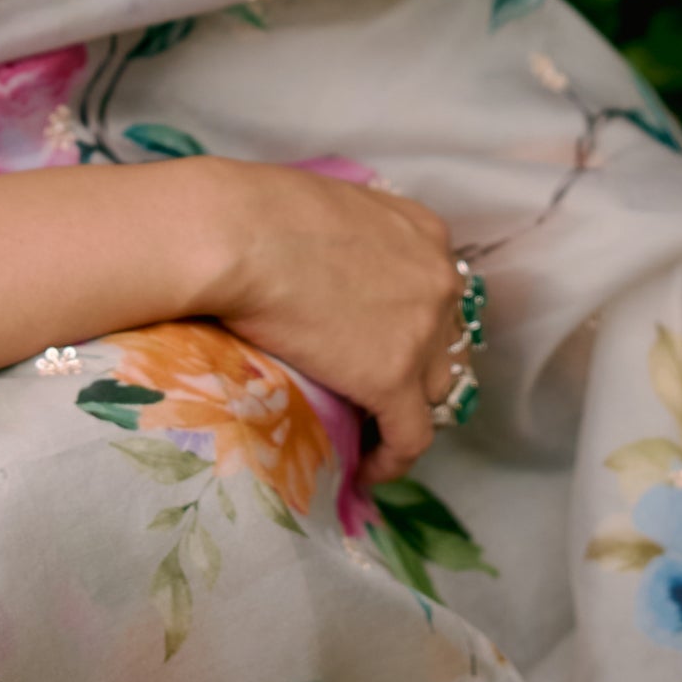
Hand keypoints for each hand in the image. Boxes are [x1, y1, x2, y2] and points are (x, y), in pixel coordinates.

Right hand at [188, 158, 464, 483]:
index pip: (438, 294)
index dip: (415, 326)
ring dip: (405, 412)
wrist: (237, 234)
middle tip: (377, 391)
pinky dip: (392, 459)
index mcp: (425, 234)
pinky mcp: (392, 378)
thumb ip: (349, 243)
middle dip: (417, 369)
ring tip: (368, 430)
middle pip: (444, 343)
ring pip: (434, 392)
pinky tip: (365, 471)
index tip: (384, 345)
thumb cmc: (258, 210)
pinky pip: (411, 437)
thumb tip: (320, 269)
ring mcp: (422, 331)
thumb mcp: (329, 211)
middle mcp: (439, 280)